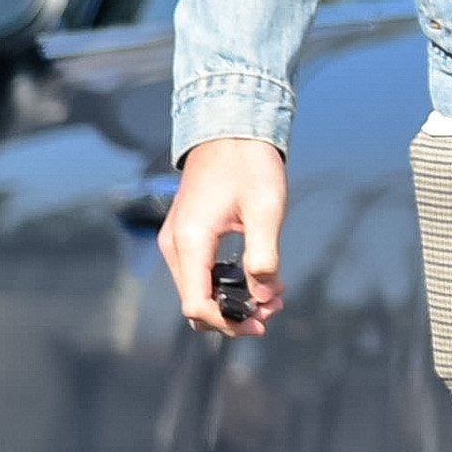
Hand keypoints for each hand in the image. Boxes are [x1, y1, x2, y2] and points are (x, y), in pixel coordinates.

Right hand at [160, 138, 286, 336]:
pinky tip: (258, 278)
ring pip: (198, 291)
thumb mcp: (266, 209)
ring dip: (232, 300)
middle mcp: (176, 245)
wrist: (230, 128)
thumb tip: (262, 297)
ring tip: (273, 294)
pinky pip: (200, 274)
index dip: (227, 323)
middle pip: (196, 304)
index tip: (262, 323)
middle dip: (234, 314)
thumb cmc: (249, 164)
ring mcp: (178, 240)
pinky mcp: (187, 236)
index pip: (196, 305)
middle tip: (275, 307)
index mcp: (190, 240)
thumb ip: (264, 256)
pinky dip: (226, 283)